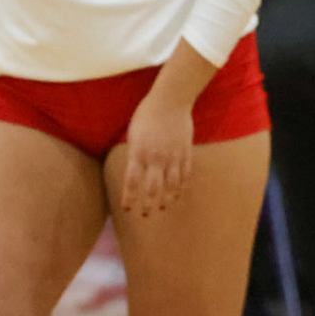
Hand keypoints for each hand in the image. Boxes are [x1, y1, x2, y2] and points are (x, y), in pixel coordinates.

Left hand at [119, 91, 193, 218]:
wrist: (171, 100)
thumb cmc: (147, 115)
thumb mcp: (134, 135)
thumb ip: (135, 154)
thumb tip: (136, 171)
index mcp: (139, 153)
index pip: (132, 182)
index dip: (130, 197)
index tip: (128, 208)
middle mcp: (156, 157)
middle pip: (153, 187)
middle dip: (149, 203)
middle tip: (146, 215)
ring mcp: (173, 155)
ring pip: (172, 184)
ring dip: (168, 198)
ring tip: (164, 207)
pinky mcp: (186, 151)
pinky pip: (185, 173)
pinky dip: (182, 186)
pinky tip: (179, 193)